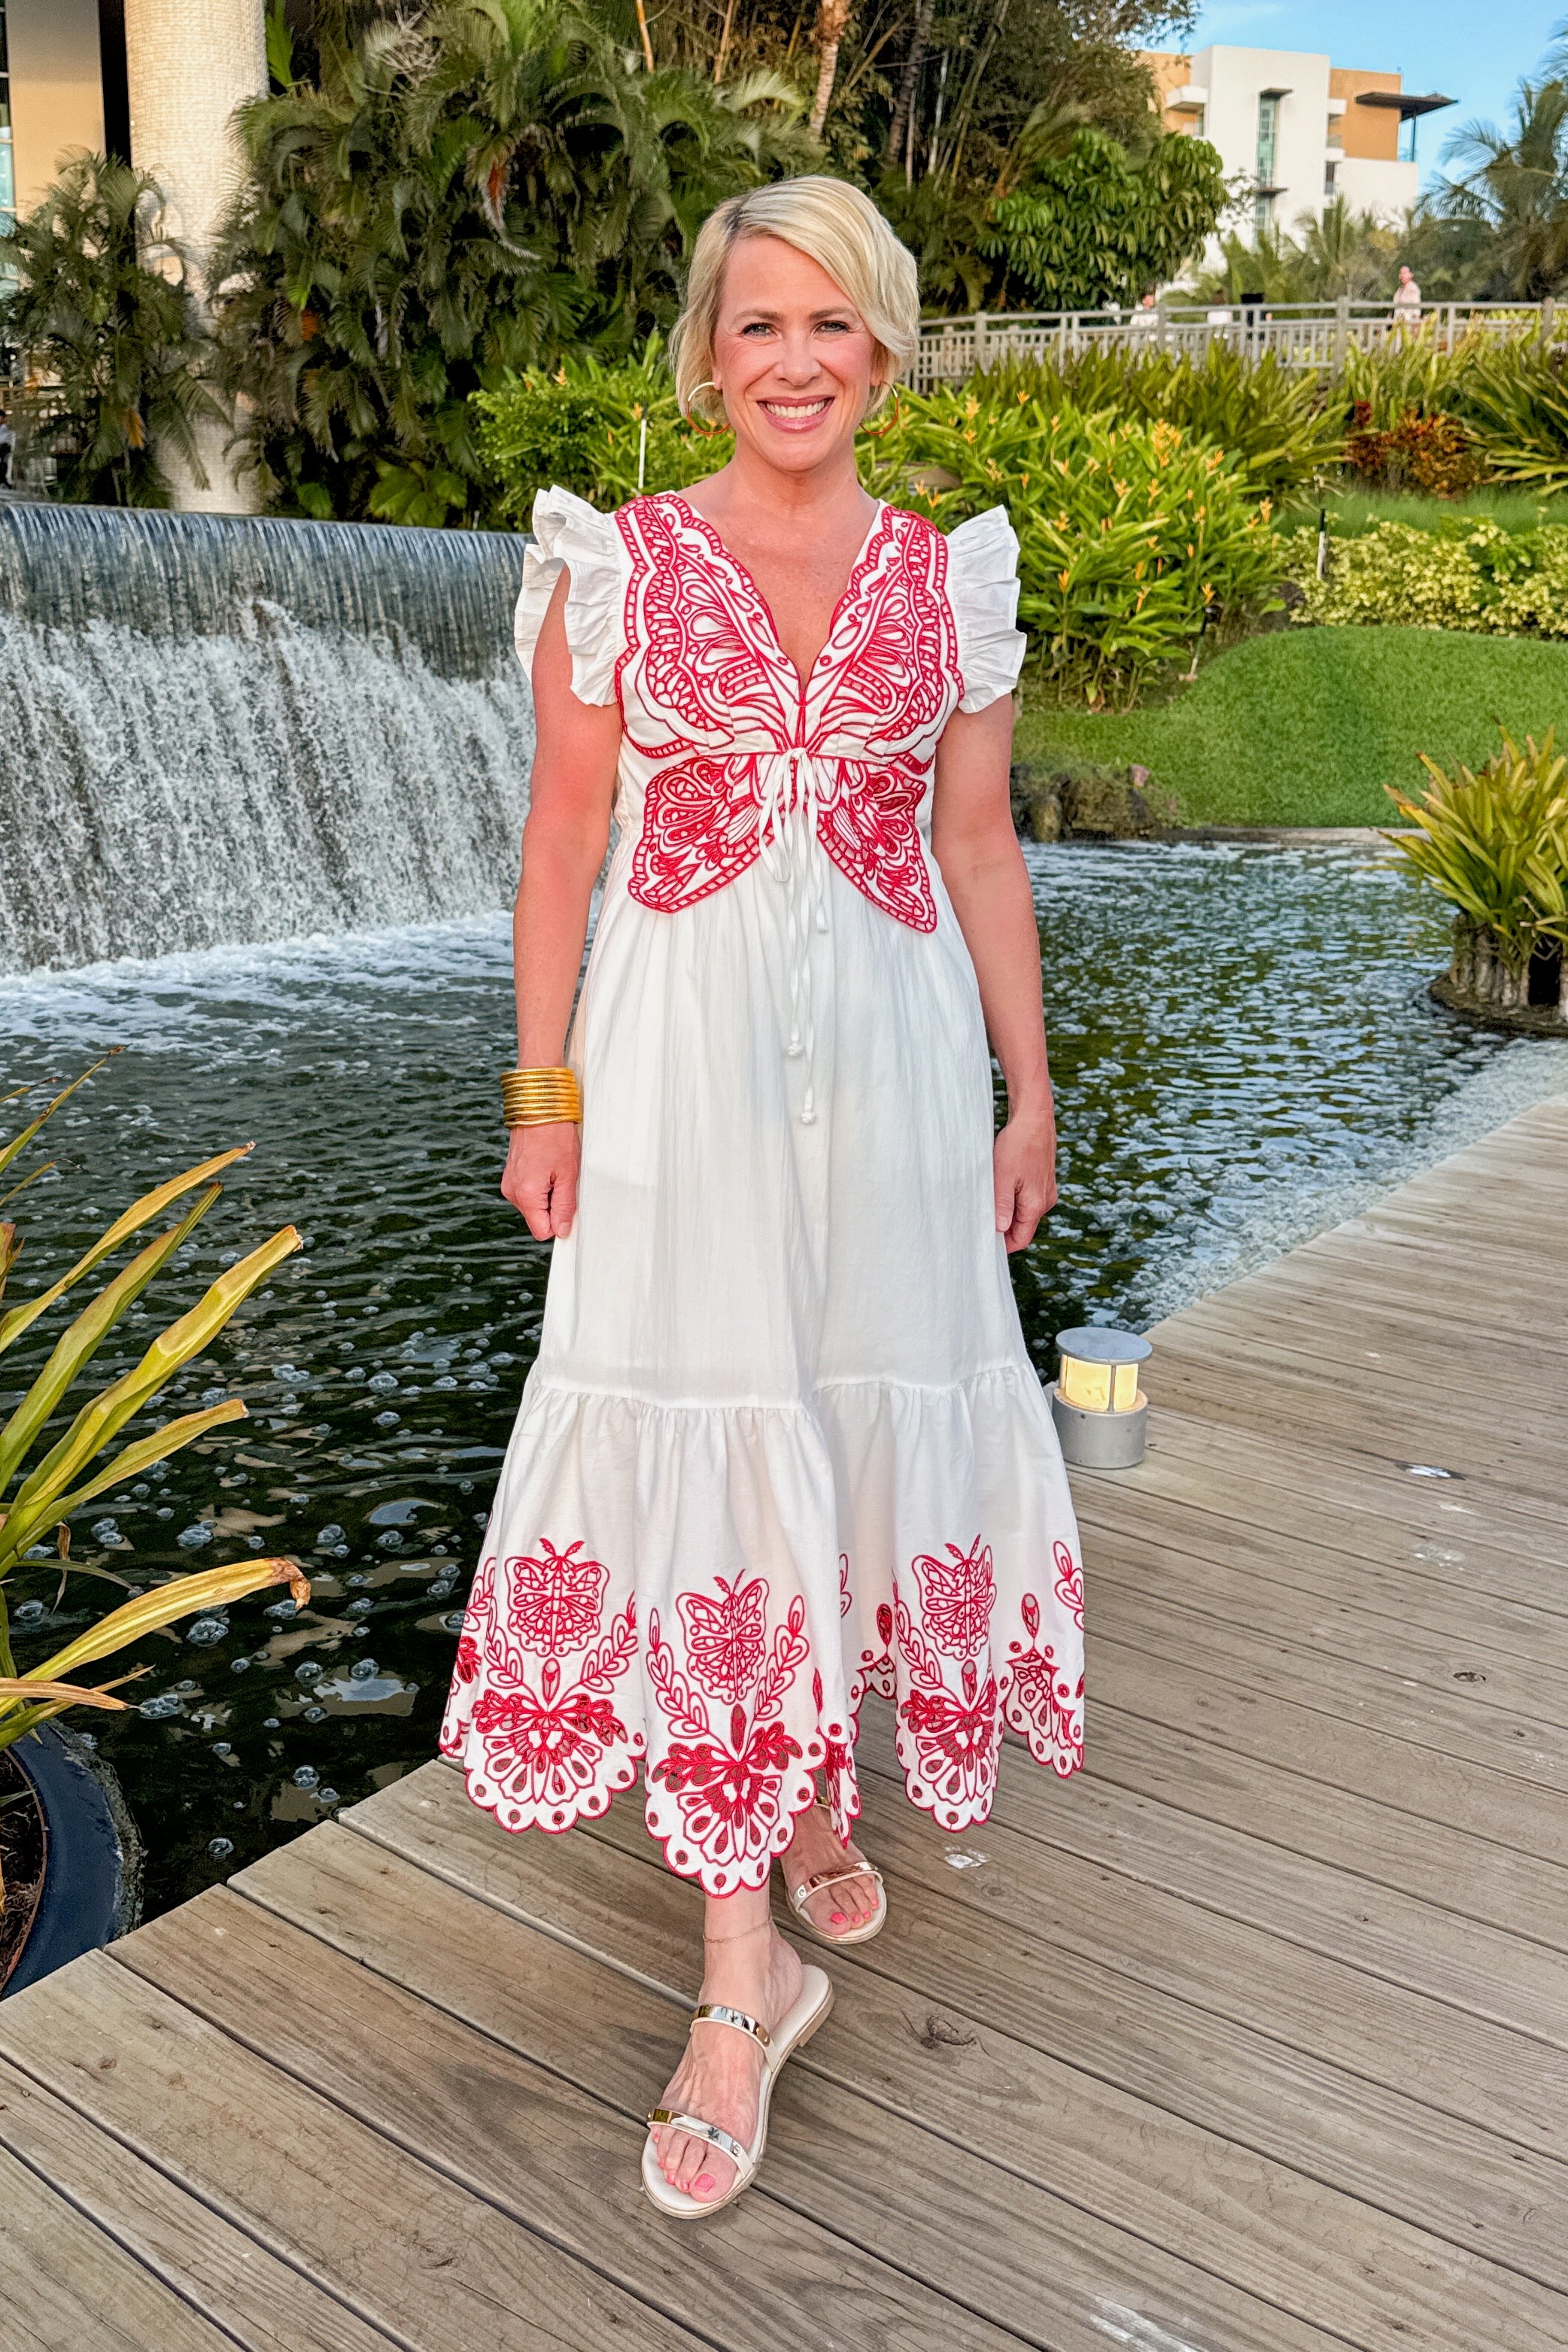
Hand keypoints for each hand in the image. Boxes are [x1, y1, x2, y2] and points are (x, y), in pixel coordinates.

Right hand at [502, 1123, 579, 1239]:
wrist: (537, 1108)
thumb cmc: (555, 1135)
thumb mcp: (568, 1174)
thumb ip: (564, 1206)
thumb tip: (562, 1230)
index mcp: (526, 1194)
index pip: (541, 1231)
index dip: (558, 1224)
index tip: (568, 1208)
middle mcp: (512, 1192)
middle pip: (537, 1219)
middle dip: (552, 1207)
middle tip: (563, 1181)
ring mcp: (509, 1183)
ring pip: (533, 1206)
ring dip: (547, 1195)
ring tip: (554, 1171)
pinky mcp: (510, 1176)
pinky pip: (528, 1192)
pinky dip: (539, 1186)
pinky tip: (546, 1167)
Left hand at [993, 1109, 1056, 1252]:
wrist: (1034, 1118)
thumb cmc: (1018, 1145)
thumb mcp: (1003, 1177)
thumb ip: (1002, 1205)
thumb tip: (1000, 1230)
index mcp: (1036, 1205)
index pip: (1021, 1239)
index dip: (1003, 1245)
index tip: (984, 1241)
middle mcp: (1045, 1201)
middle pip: (1022, 1227)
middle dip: (1003, 1226)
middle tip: (980, 1217)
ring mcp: (1046, 1190)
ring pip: (1024, 1211)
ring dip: (1007, 1210)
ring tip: (990, 1196)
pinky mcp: (1043, 1180)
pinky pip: (1027, 1198)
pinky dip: (1013, 1197)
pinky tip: (1001, 1184)